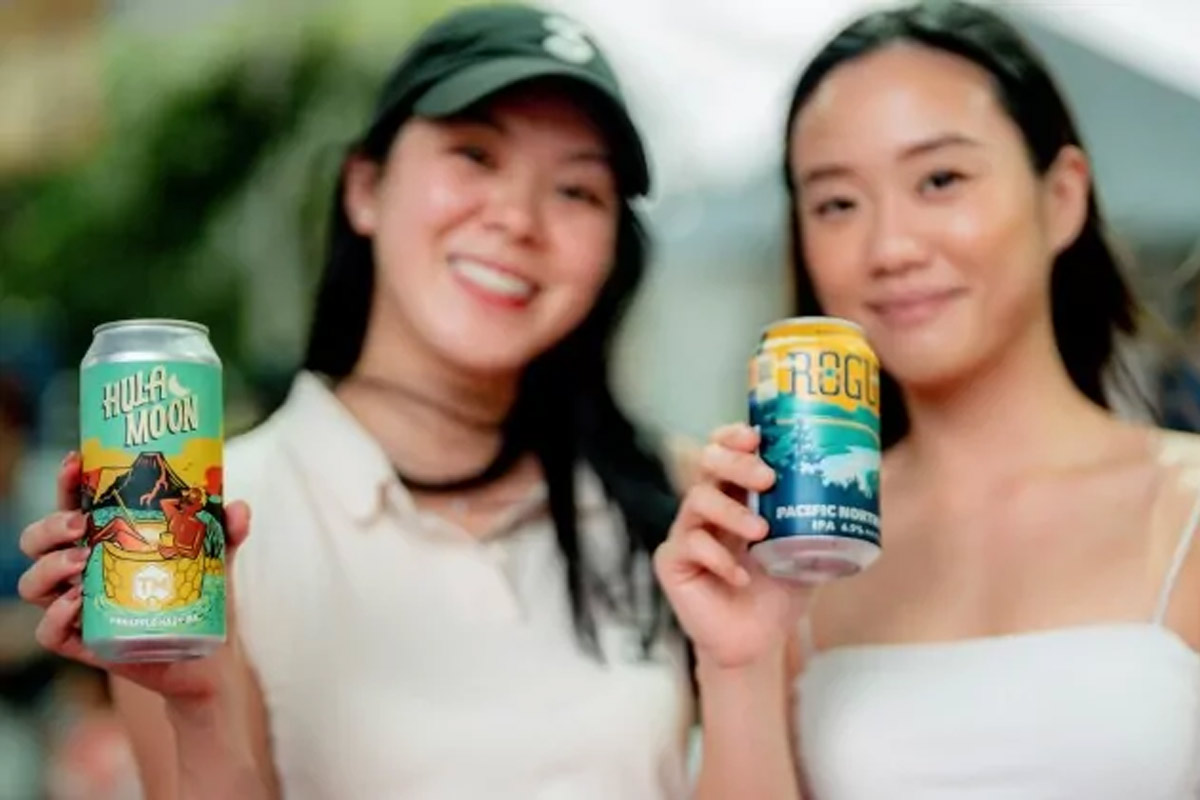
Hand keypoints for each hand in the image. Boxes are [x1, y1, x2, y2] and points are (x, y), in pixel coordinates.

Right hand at [18, 451, 251, 705]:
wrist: (210, 655)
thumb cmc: (201, 595)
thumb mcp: (215, 556)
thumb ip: (227, 530)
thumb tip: (238, 507)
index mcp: (105, 540)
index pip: (71, 505)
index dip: (66, 482)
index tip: (76, 461)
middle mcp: (82, 571)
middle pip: (37, 542)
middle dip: (49, 526)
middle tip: (81, 525)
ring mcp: (78, 607)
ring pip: (33, 585)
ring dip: (49, 568)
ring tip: (82, 561)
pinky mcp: (84, 643)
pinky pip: (49, 633)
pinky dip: (55, 617)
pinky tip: (77, 603)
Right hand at [654, 424, 811, 668]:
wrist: (758, 642)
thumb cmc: (779, 590)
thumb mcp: (809, 545)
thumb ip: (827, 513)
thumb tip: (877, 473)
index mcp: (735, 494)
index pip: (724, 450)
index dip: (733, 436)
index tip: (756, 436)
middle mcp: (707, 507)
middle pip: (706, 463)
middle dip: (735, 462)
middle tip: (766, 478)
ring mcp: (686, 533)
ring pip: (696, 501)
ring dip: (731, 511)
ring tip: (761, 532)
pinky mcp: (673, 563)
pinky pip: (689, 545)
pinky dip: (720, 558)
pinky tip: (741, 576)